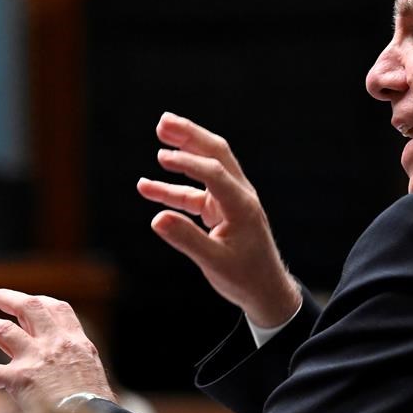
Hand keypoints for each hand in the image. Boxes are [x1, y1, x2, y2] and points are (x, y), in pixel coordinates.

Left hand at [0, 288, 115, 409]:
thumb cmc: (95, 406)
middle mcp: (56, 343)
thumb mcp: (91, 374)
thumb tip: (65, 367)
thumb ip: (74, 362)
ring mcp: (37, 358)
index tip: (26, 301)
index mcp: (76, 342)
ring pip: (3, 330)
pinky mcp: (21, 379)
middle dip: (7, 299)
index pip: (58, 309)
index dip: (40, 301)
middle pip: (30, 307)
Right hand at [137, 112, 301, 327]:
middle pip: (216, 154)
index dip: (189, 163)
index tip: (163, 157)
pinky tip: (147, 186)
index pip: (215, 173)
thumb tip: (156, 218)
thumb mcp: (213, 262)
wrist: (265, 291)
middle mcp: (239, 196)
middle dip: (190, 136)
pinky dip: (173, 189)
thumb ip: (186, 239)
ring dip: (183, 152)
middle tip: (163, 121)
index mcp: (242, 206)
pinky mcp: (221, 212)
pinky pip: (194, 194)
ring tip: (159, 135)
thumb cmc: (244, 278)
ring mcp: (230, 202)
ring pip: (206, 168)